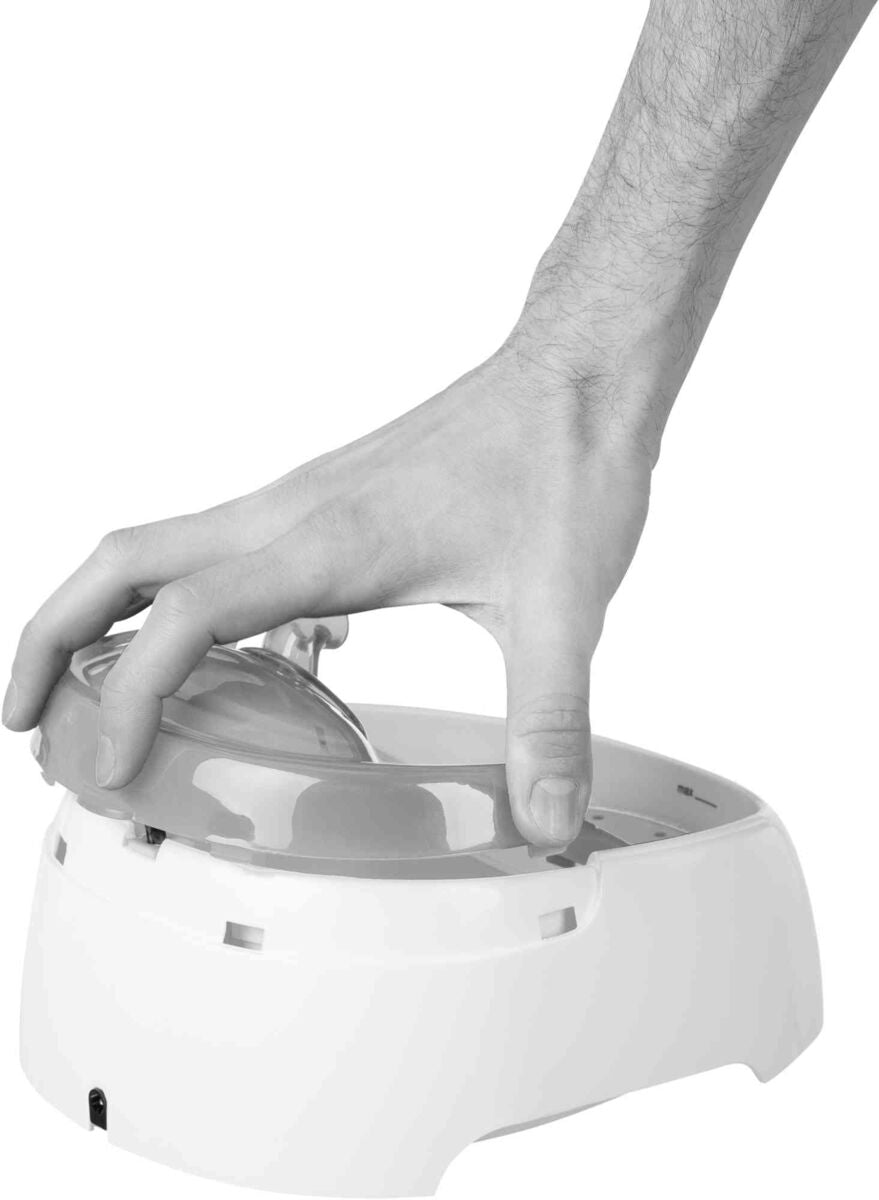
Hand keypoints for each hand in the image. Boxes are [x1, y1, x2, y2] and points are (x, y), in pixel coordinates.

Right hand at [3, 342, 652, 848]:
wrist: (579, 373)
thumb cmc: (562, 460)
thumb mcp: (559, 605)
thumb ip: (547, 722)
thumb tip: (547, 822)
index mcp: (325, 541)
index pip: (179, 618)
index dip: (127, 700)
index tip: (113, 771)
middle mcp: (291, 514)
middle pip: (121, 562)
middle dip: (52, 638)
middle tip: (26, 720)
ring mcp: (302, 504)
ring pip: (162, 551)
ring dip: (108, 619)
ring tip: (101, 703)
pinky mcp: (328, 505)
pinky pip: (227, 556)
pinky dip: (195, 608)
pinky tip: (249, 664)